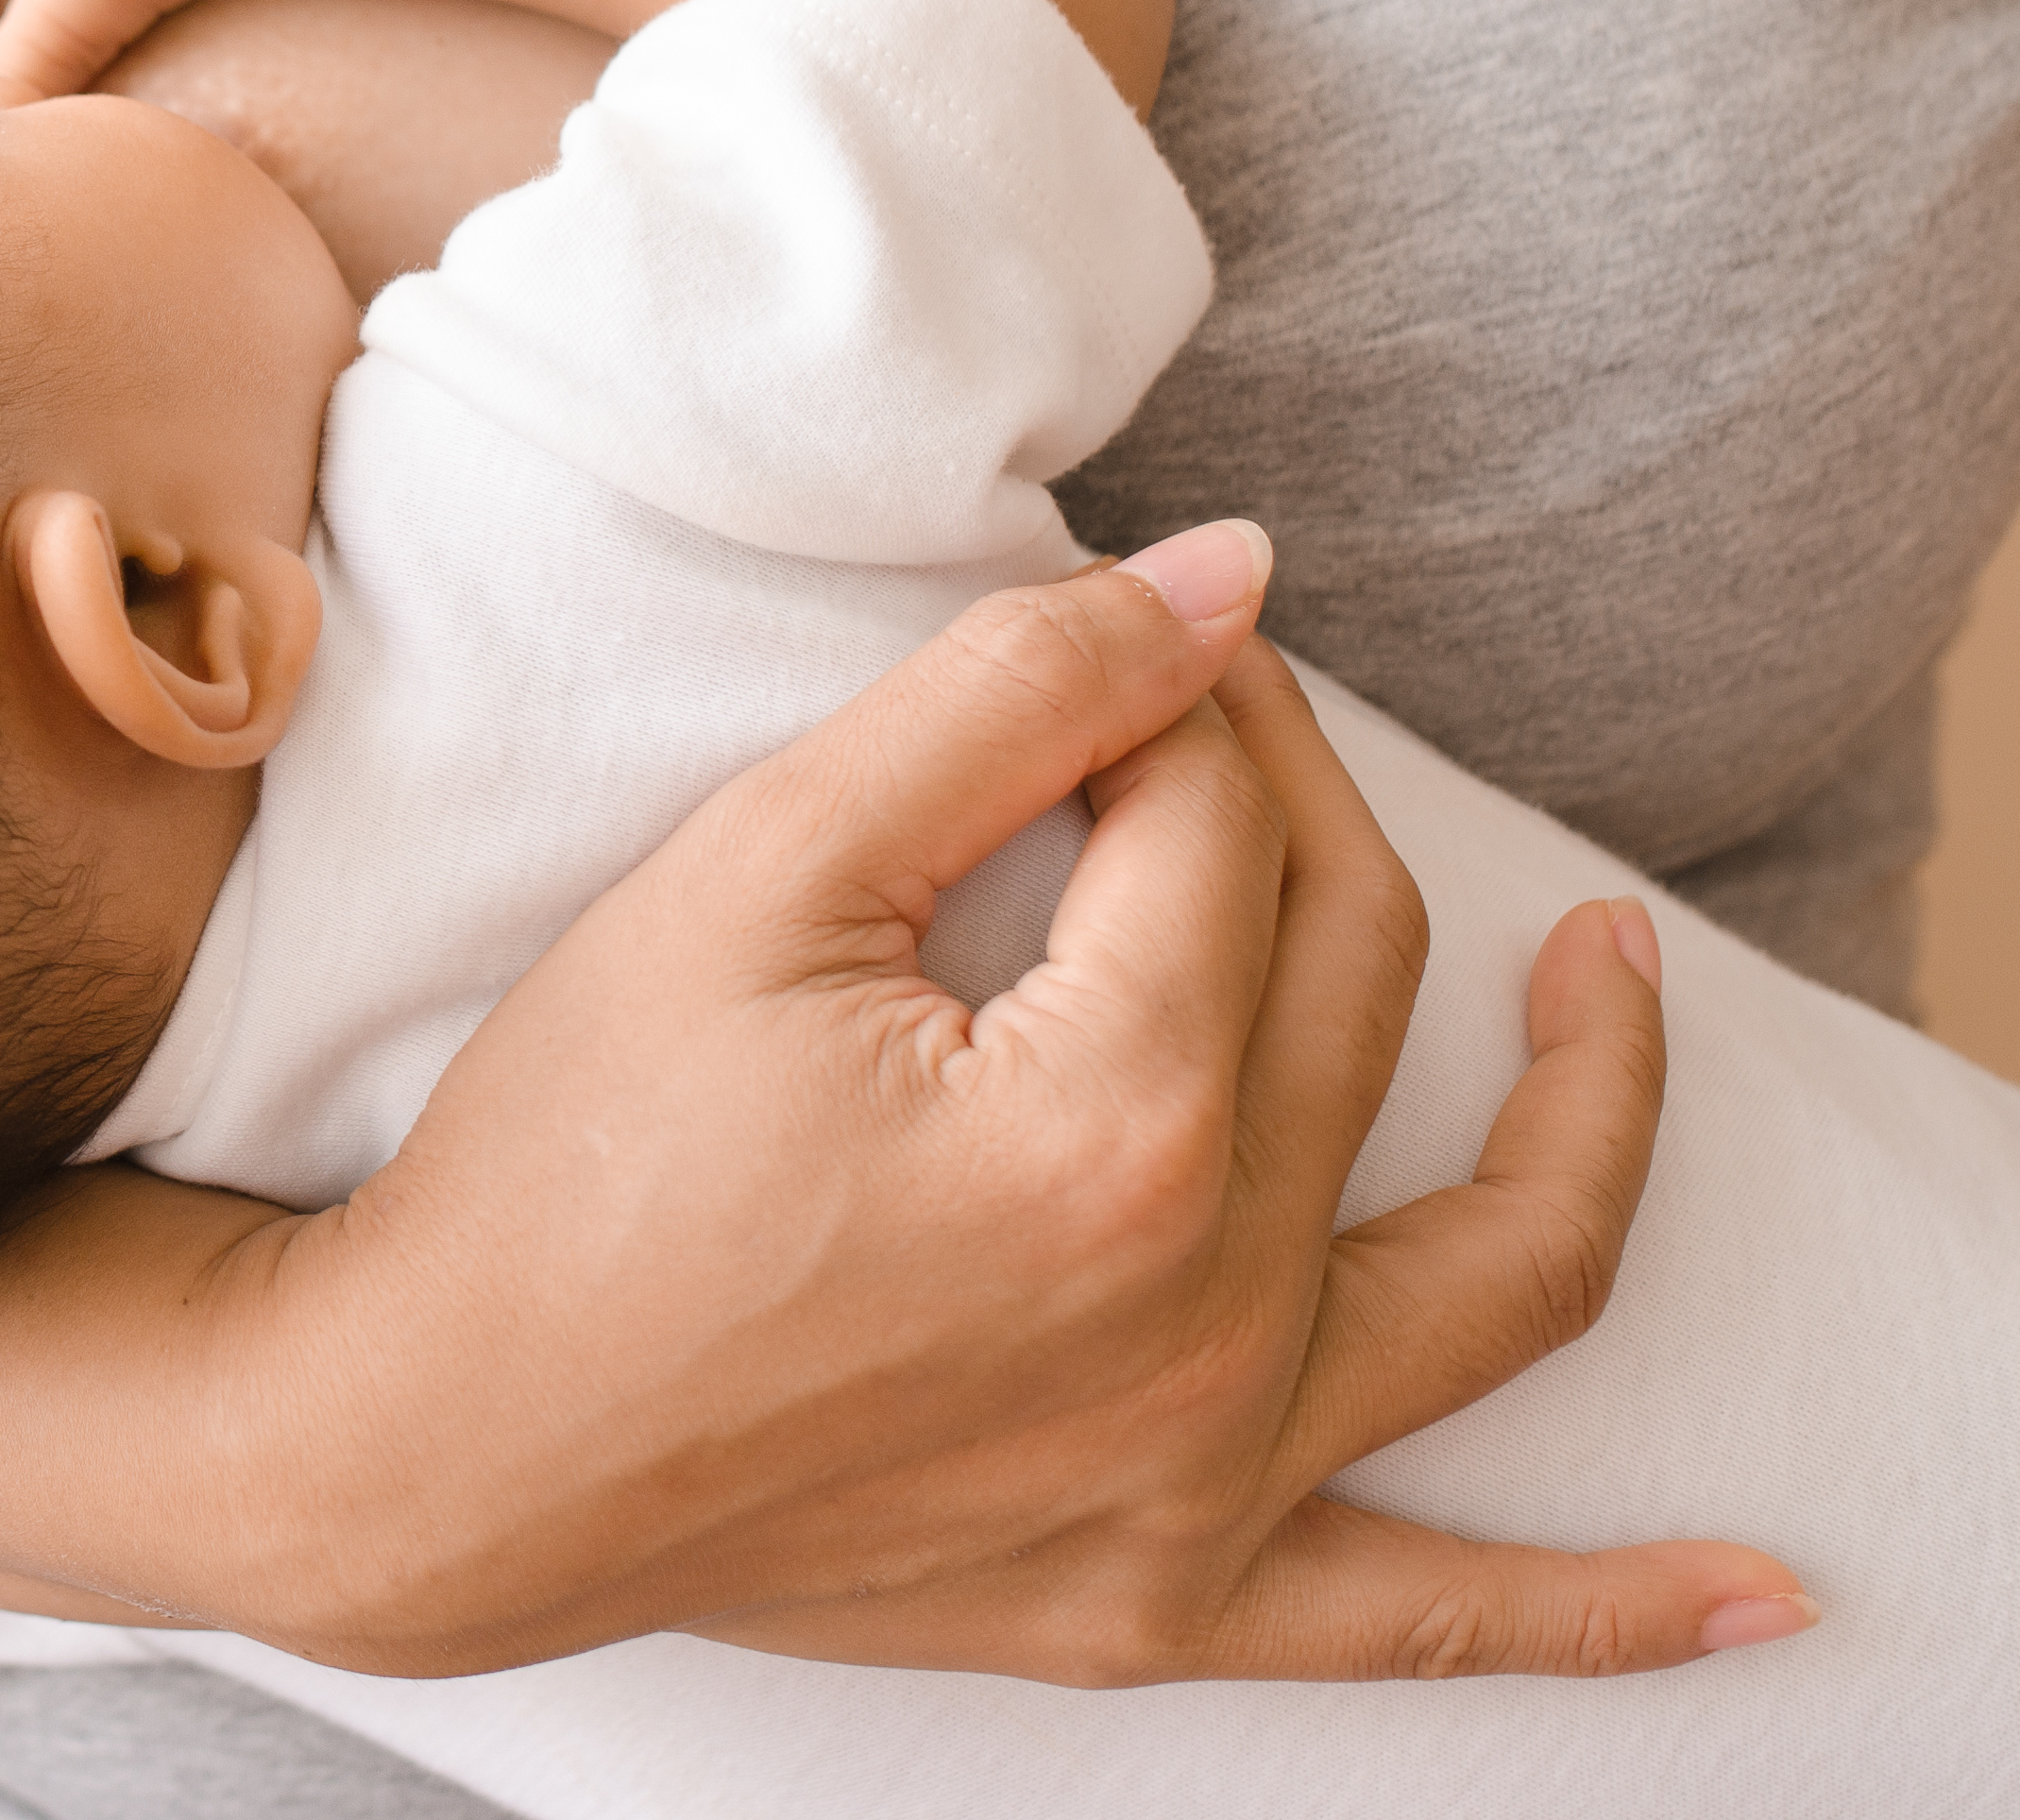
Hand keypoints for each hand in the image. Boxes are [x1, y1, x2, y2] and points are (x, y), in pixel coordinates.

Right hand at [194, 536, 1796, 1681]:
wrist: (435, 1443)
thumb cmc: (564, 1155)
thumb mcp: (751, 875)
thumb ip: (1004, 706)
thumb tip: (1223, 579)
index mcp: (1108, 1118)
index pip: (1220, 829)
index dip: (1165, 699)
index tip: (1101, 642)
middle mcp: (1206, 1310)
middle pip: (1348, 986)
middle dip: (1287, 808)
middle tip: (1193, 723)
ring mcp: (1205, 1477)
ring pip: (1499, 1269)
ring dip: (1592, 1113)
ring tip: (1614, 982)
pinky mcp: (1163, 1596)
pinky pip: (1436, 1607)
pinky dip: (1607, 1611)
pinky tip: (1754, 1592)